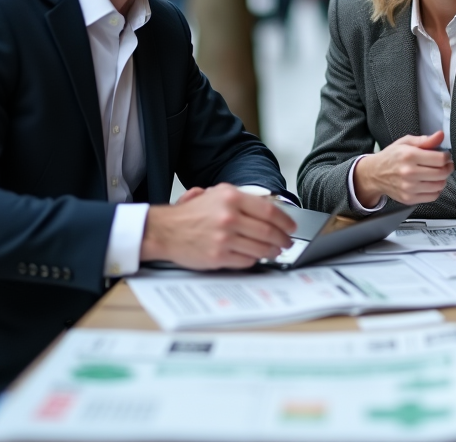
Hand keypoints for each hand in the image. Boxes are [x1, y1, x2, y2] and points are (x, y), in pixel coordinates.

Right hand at [140, 183, 296, 269]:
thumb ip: (242, 199)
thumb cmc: (190, 214)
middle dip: (283, 239)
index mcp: (230, 198)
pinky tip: (255, 256)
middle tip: (287, 242)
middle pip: (268, 231)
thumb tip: (269, 206)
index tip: (291, 227)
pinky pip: (246, 261)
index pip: (269, 210)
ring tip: (274, 251)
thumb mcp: (215, 194)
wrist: (163, 230)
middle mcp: (229, 217)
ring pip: (260, 248)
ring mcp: (224, 238)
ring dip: (272, 252)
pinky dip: (254, 259)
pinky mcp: (218, 257)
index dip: (285, 221)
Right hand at [353, 130, 452, 206]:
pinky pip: (433, 196)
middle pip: (441, 173)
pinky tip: (430, 183)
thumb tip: (440, 135)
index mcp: (409, 156)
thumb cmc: (391, 157)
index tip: (445, 156)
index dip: (447, 157)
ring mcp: (409, 188)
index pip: (440, 159)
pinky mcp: (409, 199)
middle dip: (447, 168)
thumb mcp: (405, 143)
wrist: (374, 174)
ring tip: (437, 173)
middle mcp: (409, 172)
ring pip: (439, 185)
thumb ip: (425, 140)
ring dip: (442, 179)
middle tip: (445, 164)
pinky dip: (435, 190)